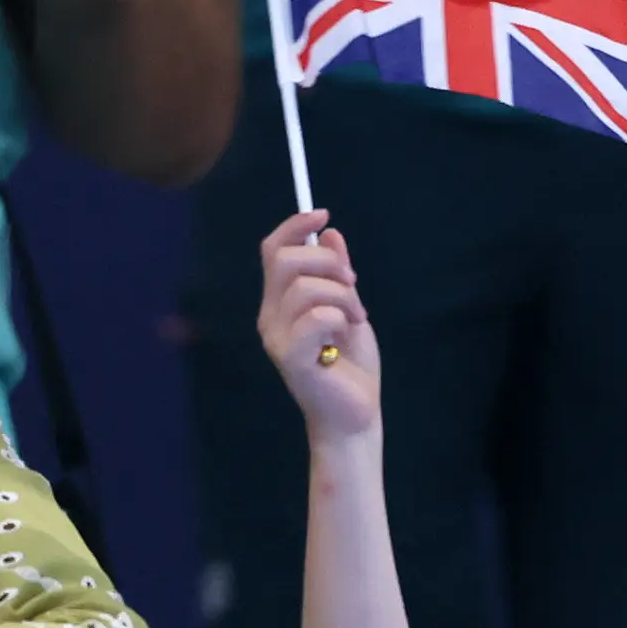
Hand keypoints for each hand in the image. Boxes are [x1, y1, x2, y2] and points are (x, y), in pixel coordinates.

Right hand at [258, 210, 380, 439]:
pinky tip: (344, 340)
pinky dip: (339, 320)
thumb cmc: (351, 366)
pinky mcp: (292, 359)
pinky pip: (316, 317)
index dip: (294, 225)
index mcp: (280, 302)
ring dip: (343, 297)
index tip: (322, 213)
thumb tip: (329, 233)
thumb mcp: (349, 308)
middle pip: (284, 260)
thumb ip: (337, 274)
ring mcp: (278, 338)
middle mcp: (270, 317)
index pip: (272, 250)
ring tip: (355, 319)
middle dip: (327, 262)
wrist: (356, 414)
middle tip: (354, 282)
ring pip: (306, 287)